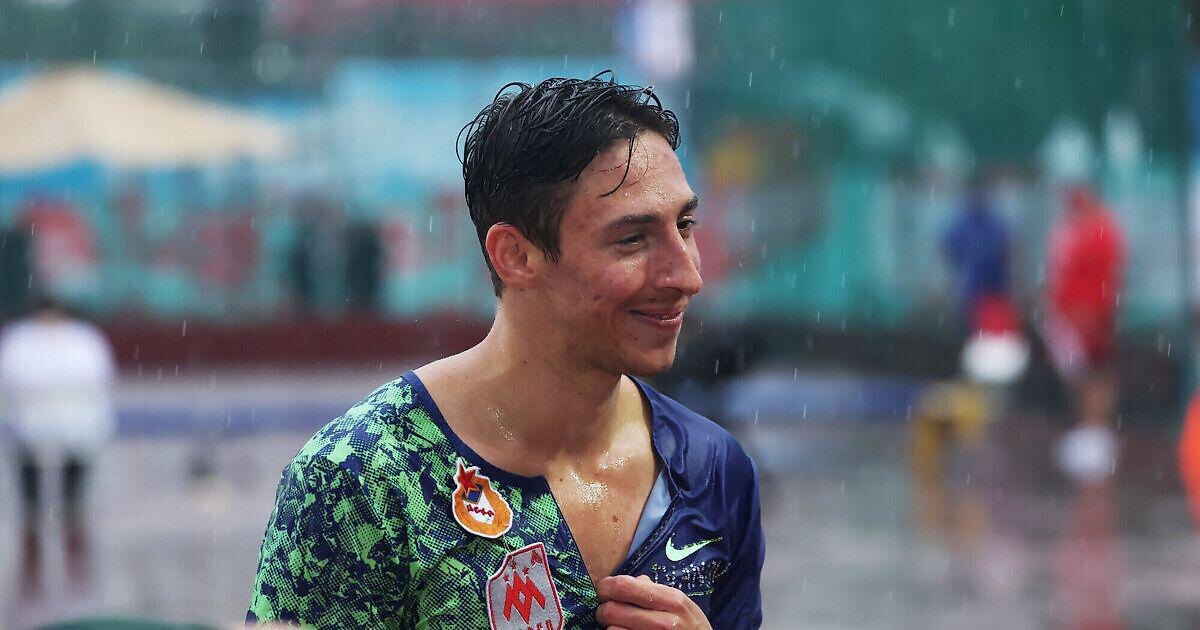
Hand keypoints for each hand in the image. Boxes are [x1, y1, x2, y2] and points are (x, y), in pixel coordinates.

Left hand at [596, 574, 711, 629]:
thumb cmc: (691, 628)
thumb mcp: (682, 604)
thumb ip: (656, 591)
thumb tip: (632, 581)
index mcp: (671, 600)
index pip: (624, 586)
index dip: (606, 587)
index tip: (604, 591)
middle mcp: (664, 622)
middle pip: (612, 610)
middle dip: (602, 611)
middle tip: (605, 613)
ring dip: (609, 628)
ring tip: (616, 626)